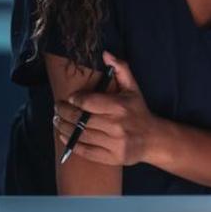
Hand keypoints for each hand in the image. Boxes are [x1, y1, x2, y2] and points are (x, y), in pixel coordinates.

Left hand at [53, 51, 157, 165]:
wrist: (153, 139)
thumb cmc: (139, 111)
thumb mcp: (133, 88)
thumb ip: (120, 69)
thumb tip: (105, 53)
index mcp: (119, 107)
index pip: (88, 102)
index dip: (74, 100)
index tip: (69, 98)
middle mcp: (116, 126)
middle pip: (80, 119)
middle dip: (64, 113)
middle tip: (57, 109)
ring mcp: (114, 143)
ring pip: (80, 135)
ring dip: (63, 128)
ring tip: (57, 121)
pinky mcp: (111, 157)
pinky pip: (85, 151)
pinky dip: (71, 144)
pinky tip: (64, 136)